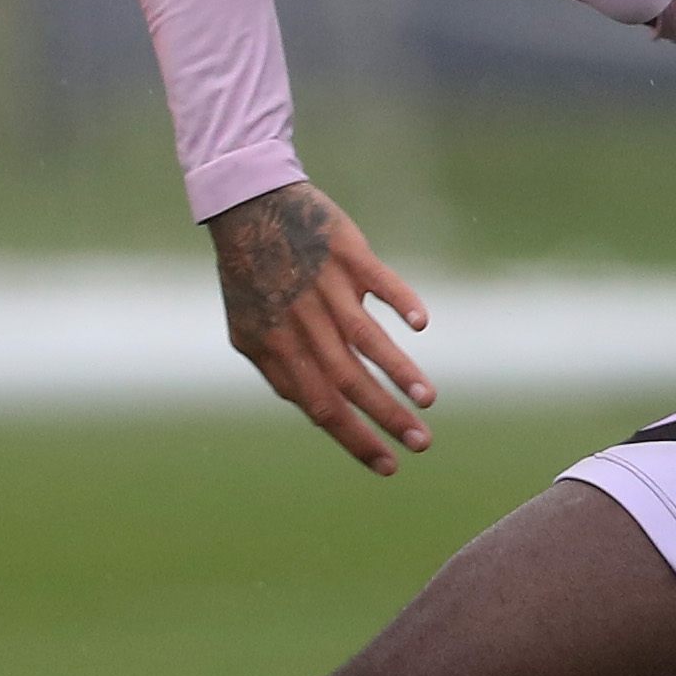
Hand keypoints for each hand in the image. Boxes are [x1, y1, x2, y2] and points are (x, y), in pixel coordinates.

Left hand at [210, 179, 436, 473]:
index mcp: (278, 349)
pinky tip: (420, 324)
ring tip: (428, 400)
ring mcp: (325, 287)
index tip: (389, 466)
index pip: (321, 407)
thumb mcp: (249, 334)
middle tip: (422, 443)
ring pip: (364, 337)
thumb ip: (282, 373)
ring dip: (398, 370)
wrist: (247, 209)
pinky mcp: (346, 253)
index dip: (355, 440)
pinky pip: (378, 279)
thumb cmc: (252, 278)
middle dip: (386, 416)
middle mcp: (302, 323)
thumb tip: (313, 410)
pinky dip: (400, 300)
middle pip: (347, 380)